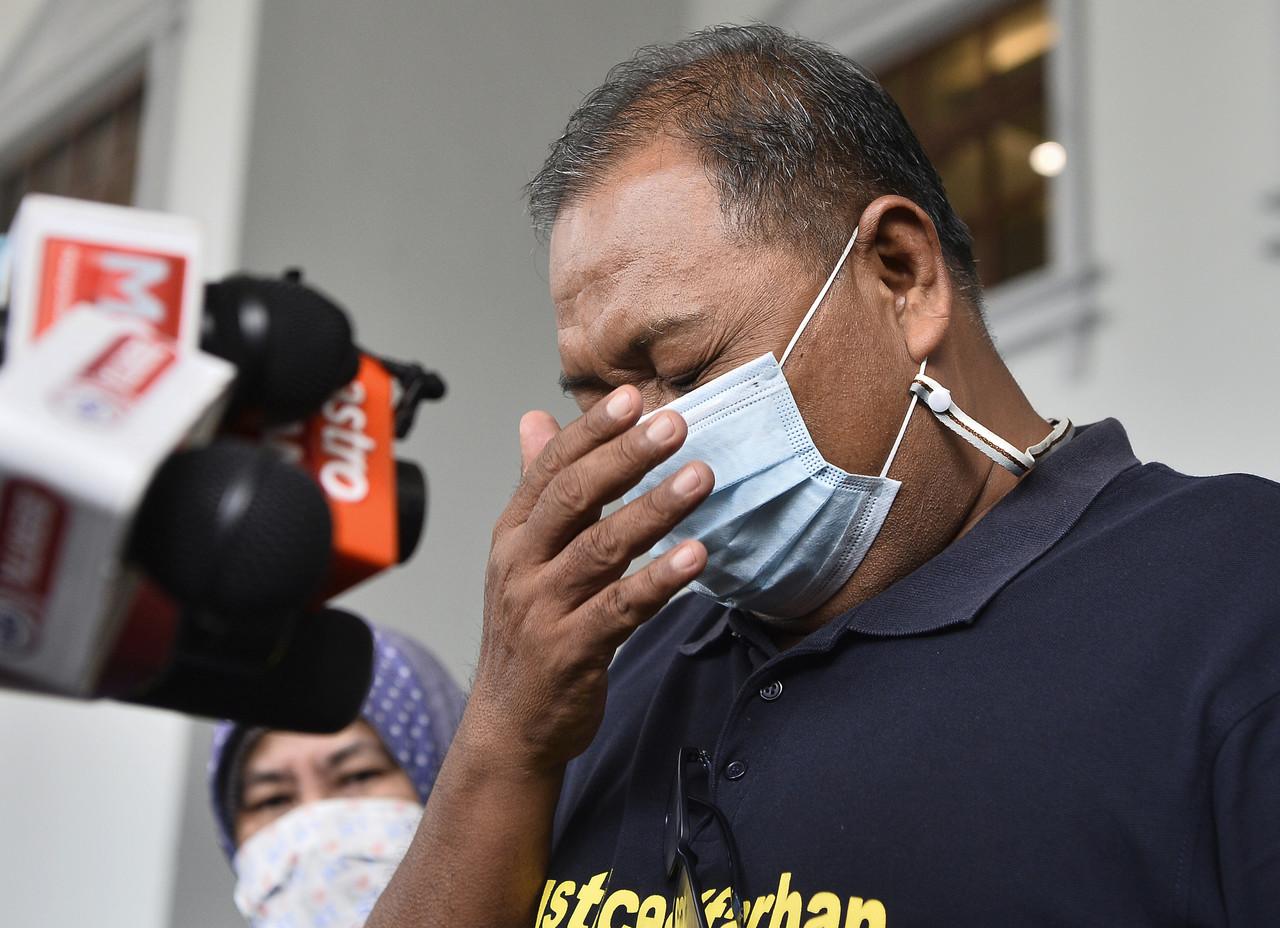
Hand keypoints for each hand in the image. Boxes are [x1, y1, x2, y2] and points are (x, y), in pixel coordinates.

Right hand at [464, 385, 712, 774]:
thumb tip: (535, 418)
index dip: (592, 430)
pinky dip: (659, 580)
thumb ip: (538, 487)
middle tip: (674, 425)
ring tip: (699, 478)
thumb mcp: (522, 555)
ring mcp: (543, 609)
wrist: (509, 725)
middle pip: (574, 498)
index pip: (551, 469)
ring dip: (654, 509)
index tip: (632, 396)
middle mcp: (522, 565)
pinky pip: (621, 609)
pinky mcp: (571, 651)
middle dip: (626, 456)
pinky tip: (695, 556)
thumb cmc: (526, 632)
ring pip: (601, 548)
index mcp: (514, 535)